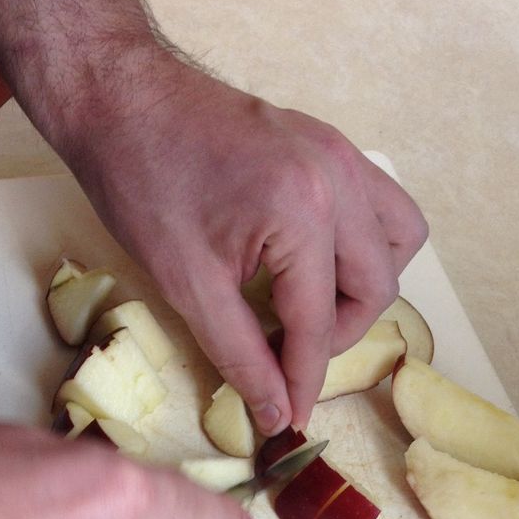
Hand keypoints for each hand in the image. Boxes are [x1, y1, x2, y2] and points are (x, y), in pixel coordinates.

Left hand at [61, 44, 428, 431]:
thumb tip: (275, 412)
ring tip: (312, 306)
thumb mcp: (186, 283)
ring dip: (366, 287)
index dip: (303, 382)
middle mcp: (338, 180)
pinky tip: (317, 262)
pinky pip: (382, 205)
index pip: (320, 324)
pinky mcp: (332, 145)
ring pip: (399, 242)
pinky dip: (365, 244)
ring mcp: (342, 155)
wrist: (119, 98)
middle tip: (287, 354)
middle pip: (376, 288)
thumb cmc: (140, 182)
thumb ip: (241, 354)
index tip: (288, 420)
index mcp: (302, 213)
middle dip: (337, 337)